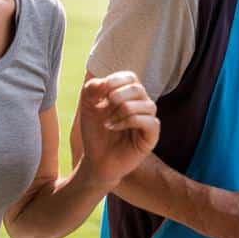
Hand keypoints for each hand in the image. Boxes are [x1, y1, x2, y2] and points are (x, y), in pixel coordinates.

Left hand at [78, 71, 158, 187]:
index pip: (130, 78)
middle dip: (119, 95)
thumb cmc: (94, 132)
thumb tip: (104, 81)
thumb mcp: (87, 107)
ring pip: (147, 104)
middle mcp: (141, 105)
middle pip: (138, 89)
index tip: (102, 90)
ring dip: (124, 110)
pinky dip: (130, 121)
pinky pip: (150, 122)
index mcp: (128, 95)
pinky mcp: (151, 136)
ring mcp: (148, 120)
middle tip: (105, 106)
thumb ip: (91, 89)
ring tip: (108, 122)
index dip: (116, 80)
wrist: (95, 159)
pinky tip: (115, 127)